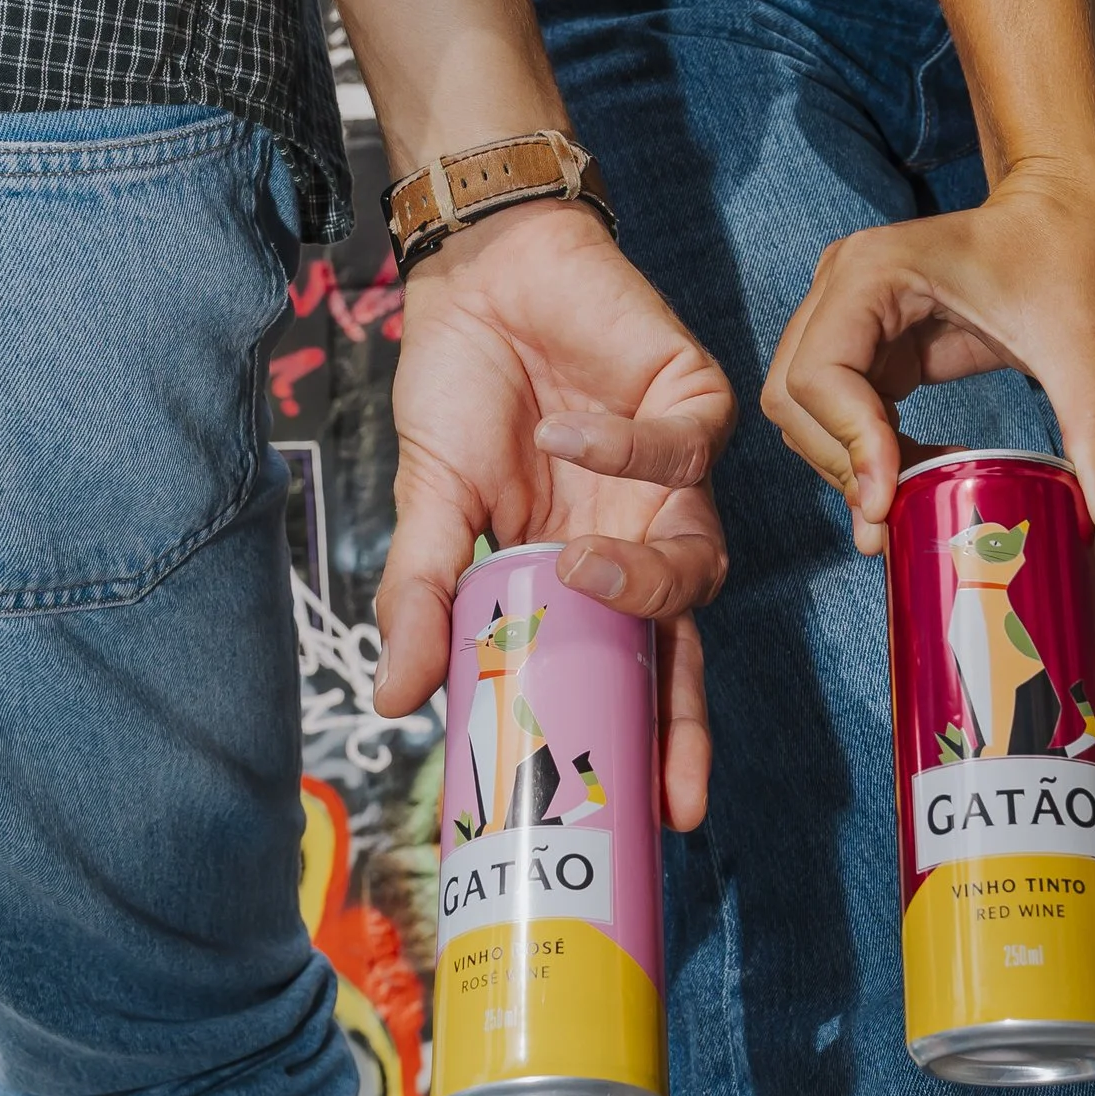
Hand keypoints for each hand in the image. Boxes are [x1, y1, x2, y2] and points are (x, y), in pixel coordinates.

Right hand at [373, 200, 732, 829]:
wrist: (478, 274)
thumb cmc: (462, 387)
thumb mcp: (431, 503)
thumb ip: (424, 597)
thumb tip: (395, 701)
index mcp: (585, 569)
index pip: (632, 670)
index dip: (648, 739)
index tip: (650, 821)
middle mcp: (641, 531)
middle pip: (685, 635)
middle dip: (685, 712)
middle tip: (672, 780)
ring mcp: (673, 473)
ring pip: (700, 553)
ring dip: (646, 574)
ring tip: (576, 563)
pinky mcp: (693, 400)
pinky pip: (682, 449)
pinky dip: (621, 448)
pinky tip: (562, 431)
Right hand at [760, 162, 1094, 557]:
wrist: (1070, 211)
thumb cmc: (1070, 254)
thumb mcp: (1084, 345)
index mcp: (875, 271)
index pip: (819, 375)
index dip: (847, 444)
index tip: (890, 502)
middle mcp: (844, 285)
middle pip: (795, 397)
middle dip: (840, 463)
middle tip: (895, 519)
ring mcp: (850, 310)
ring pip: (805, 408)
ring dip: (847, 462)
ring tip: (912, 499)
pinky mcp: (869, 337)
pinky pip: (840, 407)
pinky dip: (865, 450)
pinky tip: (920, 470)